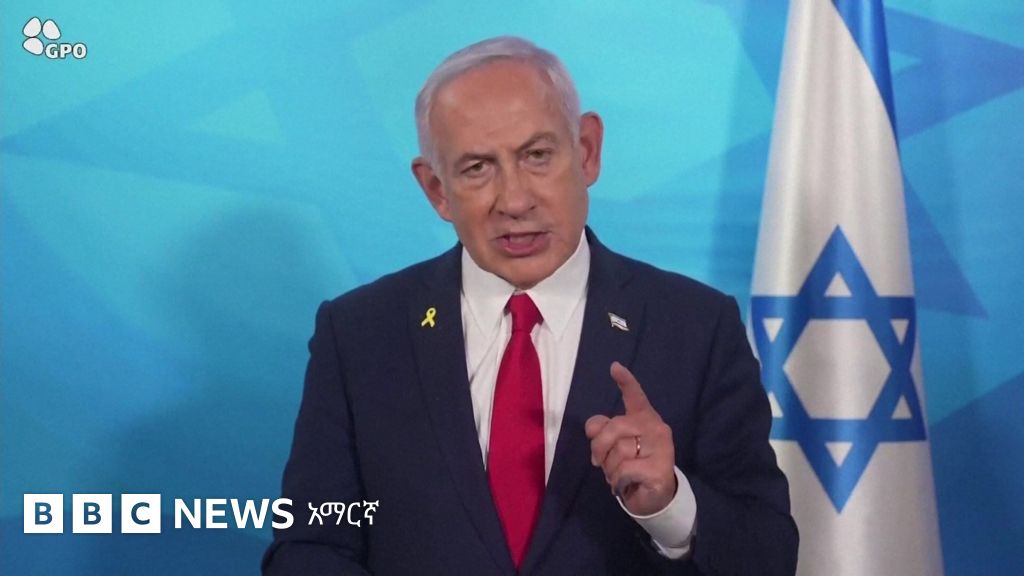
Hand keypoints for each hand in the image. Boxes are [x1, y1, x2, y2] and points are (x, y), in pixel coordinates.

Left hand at [585, 362, 676, 515]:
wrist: (655, 498)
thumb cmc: (632, 466)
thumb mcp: (614, 447)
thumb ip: (603, 431)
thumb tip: (593, 428)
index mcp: (644, 419)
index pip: (636, 397)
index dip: (626, 382)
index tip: (614, 367)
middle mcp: (656, 428)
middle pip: (615, 427)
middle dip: (599, 447)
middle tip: (598, 463)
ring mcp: (661, 448)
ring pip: (619, 451)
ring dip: (610, 469)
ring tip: (619, 476)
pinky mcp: (660, 469)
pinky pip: (624, 470)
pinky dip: (617, 481)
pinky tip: (625, 485)